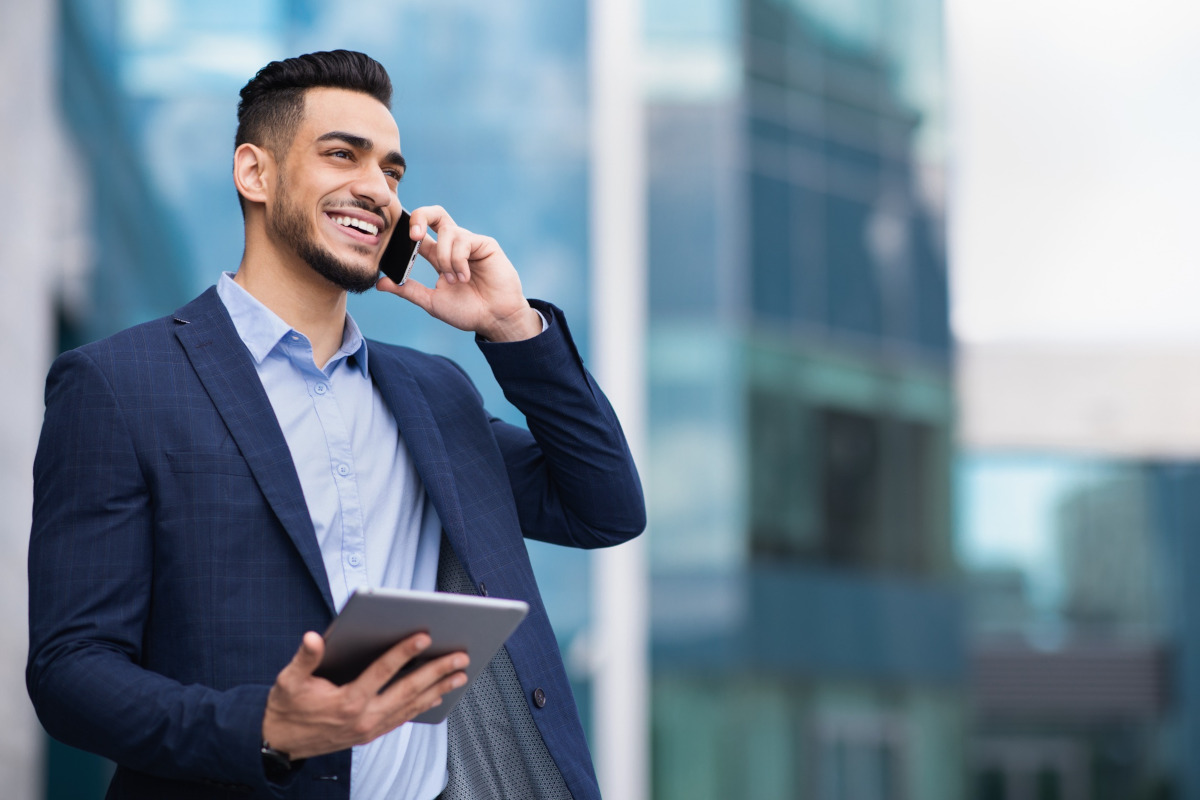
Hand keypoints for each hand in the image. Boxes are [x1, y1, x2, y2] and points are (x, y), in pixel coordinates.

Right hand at [261, 631, 467, 760]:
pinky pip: (403, 718)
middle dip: (437, 672)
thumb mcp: (289, 680)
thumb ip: (304, 658)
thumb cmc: (286, 707)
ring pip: (411, 706)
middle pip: (407, 691)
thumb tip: (313, 637)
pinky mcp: (371, 733)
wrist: (279, 744)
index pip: (382, 672)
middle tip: (460, 656)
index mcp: (347, 701)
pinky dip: (423, 705)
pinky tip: (438, 695)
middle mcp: (364, 717)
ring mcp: (370, 728)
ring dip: (438, 689)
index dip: (403, 652)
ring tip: (460, 675)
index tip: (424, 636)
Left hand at [376, 205, 542, 341]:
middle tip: (414, 236)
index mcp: (439, 256)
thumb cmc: (467, 311)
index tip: (396, 244)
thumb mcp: (431, 301)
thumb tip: (379, 283)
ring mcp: (470, 243)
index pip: (420, 233)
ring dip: (446, 258)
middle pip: (435, 214)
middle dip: (420, 217)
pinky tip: (465, 277)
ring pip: (448, 232)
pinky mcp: (485, 244)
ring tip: (455, 280)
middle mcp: (454, 245)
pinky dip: (458, 260)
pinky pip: (463, 240)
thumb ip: (407, 290)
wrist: (494, 319)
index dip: (407, 231)